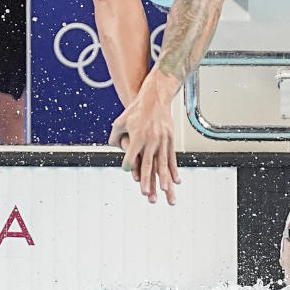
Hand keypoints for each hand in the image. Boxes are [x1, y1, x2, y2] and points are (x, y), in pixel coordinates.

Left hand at [108, 87, 180, 204]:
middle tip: (146, 193)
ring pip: (163, 163)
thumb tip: (113, 147)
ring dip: (164, 179)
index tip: (127, 169)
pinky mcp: (170, 138)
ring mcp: (162, 139)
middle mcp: (151, 139)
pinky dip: (174, 170)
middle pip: (148, 164)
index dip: (128, 165)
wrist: (155, 96)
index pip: (131, 157)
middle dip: (147, 180)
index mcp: (137, 136)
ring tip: (166, 191)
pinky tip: (176, 181)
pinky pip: (172, 157)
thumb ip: (114, 137)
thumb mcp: (120, 121)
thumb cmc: (136, 109)